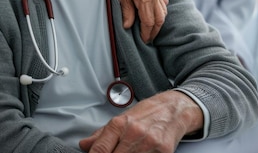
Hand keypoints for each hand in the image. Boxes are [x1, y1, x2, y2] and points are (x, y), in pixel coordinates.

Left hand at [79, 91, 203, 152]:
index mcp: (120, 124)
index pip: (100, 148)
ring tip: (129, 151)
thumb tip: (84, 145)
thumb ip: (101, 134)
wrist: (173, 109)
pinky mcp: (164, 151)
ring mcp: (149, 143)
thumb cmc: (147, 114)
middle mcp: (133, 132)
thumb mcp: (121, 119)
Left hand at [101, 0, 167, 42]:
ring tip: (151, 28)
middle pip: (159, 18)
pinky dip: (161, 9)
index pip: (148, 21)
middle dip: (154, 30)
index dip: (146, 32)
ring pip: (164, 10)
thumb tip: (128, 26)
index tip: (144, 40)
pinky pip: (164, 0)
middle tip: (149, 38)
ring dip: (159, 21)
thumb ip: (127, 10)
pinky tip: (155, 13)